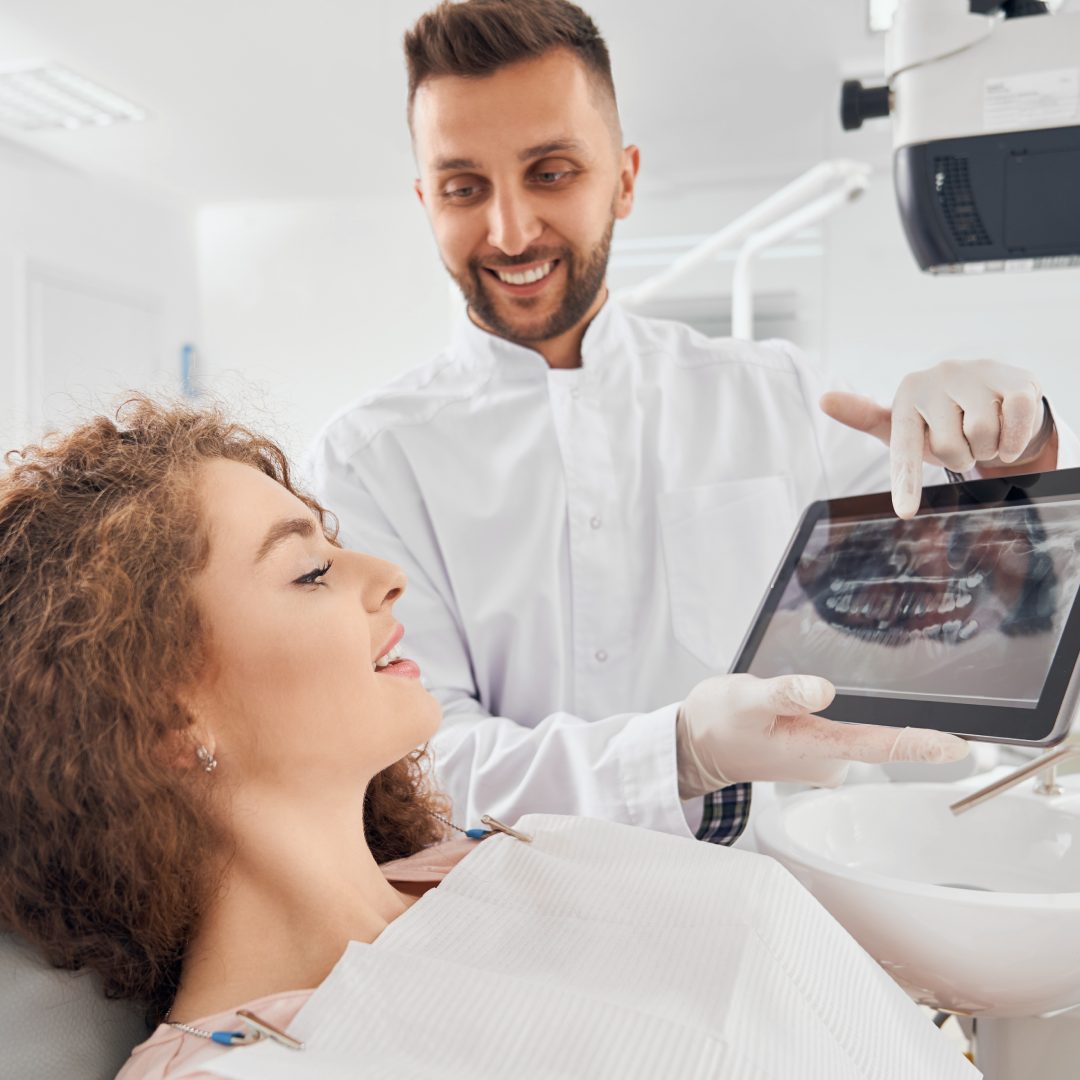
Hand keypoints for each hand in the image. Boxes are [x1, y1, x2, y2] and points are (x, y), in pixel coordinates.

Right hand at [675, 672, 969, 797]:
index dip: (919, 745)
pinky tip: (806, 705)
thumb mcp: (746, 698)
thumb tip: (824, 691)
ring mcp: (824, 759)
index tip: (958, 747)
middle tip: (858, 685)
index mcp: (814, 748)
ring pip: (858, 729)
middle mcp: (827, 760)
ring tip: (806, 696)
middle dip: (880, 708)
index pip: (877, 745)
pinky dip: (836, 714)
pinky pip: (843, 730)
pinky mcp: (817, 751)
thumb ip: (785, 693)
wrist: (697, 745)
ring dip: (853, 709)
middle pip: (874, 733)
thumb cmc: (720, 721)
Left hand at [821, 361, 1053, 518]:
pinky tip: (1008, 429)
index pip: (904, 448)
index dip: (906, 483)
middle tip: (963, 441)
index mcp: (907, 394)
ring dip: (989, 447)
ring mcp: (976, 374)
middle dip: (961, 456)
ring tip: (984, 433)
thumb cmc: (942, 417)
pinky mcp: (1012, 377)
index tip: (904, 512)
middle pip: (950, 448)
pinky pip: (1015, 419)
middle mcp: (937, 377)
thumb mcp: (904, 424)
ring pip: (983, 435)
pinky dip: (1014, 438)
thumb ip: (864, 417)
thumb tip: (823, 398)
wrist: (996, 396)